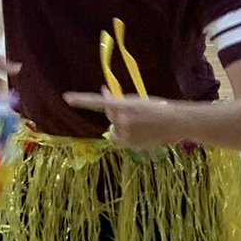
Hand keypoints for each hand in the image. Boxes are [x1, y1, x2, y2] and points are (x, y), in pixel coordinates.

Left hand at [62, 88, 184, 150]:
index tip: (66, 97)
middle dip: (116, 115)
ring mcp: (125, 134)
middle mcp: (120, 120)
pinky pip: (122, 141)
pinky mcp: (130, 145)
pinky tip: (143, 133)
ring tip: (140, 125)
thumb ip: (119, 101)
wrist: (174, 122)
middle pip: (110, 118)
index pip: (97, 102)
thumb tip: (105, 95)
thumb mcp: (137, 101)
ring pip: (115, 131)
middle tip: (133, 112)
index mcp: (122, 105)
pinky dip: (128, 137)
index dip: (81, 100)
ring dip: (122, 128)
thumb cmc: (158, 108)